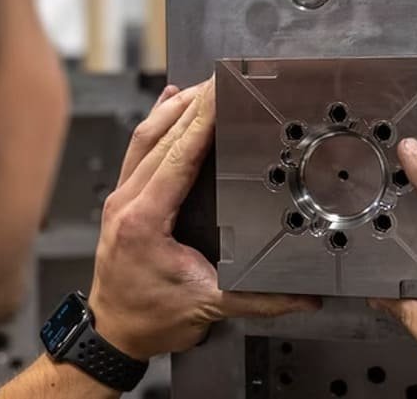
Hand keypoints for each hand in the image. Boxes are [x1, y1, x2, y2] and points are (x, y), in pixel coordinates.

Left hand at [89, 78, 319, 361]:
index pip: (179, 158)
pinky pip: (136, 150)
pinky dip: (155, 123)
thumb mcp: (209, 307)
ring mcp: (119, 199)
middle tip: (219, 81)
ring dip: (172, 109)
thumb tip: (304, 296)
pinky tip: (168, 104)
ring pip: (144, 139)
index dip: (201, 123)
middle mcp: (127, 203)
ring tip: (200, 86)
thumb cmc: (149, 320)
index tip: (218, 95)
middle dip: (192, 106)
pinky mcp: (120, 201)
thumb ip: (260, 299)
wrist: (112, 334)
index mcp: (146, 221)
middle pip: (161, 139)